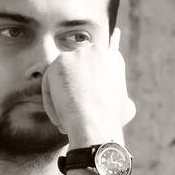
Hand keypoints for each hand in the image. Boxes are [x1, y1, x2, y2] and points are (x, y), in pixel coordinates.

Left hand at [41, 27, 135, 144]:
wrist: (95, 123)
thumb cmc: (110, 122)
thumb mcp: (125, 108)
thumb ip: (119, 97)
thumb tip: (122, 101)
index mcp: (114, 59)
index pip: (92, 68)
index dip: (86, 88)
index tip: (85, 105)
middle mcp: (97, 50)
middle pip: (75, 70)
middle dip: (71, 89)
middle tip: (71, 112)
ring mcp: (78, 53)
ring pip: (61, 78)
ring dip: (61, 99)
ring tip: (65, 122)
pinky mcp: (60, 61)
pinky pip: (49, 82)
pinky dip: (51, 101)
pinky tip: (59, 119)